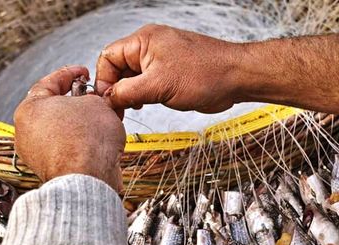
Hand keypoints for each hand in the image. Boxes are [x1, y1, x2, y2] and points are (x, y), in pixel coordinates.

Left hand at [14, 66, 125, 190]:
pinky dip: (79, 141)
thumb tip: (90, 103)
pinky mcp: (49, 168)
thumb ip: (90, 98)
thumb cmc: (87, 140)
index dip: (71, 74)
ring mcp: (36, 153)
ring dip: (80, 122)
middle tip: (93, 97)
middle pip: (54, 108)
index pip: (50, 82)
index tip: (83, 73)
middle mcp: (26, 131)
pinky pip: (65, 147)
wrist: (89, 177)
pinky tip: (96, 139)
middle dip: (76, 101)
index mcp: (29, 109)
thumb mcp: (95, 103)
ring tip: (101, 119)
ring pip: (61, 129)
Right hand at [95, 24, 241, 114]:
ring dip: (127, 93)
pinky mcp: (168, 73)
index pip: (109, 56)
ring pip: (131, 77)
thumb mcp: (158, 85)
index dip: (104, 79)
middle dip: (115, 88)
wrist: (235, 78)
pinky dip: (140, 94)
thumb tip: (108, 98)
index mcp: (143, 41)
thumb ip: (128, 91)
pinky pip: (145, 82)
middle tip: (116, 109)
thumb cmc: (205, 74)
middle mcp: (149, 47)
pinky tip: (142, 104)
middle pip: (118, 67)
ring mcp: (159, 60)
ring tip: (130, 108)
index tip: (107, 99)